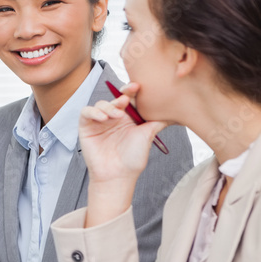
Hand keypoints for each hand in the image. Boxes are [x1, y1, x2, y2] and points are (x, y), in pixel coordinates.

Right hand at [78, 84, 165, 226]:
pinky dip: (93, 111)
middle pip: (115, 98)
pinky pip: (86, 112)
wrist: (117, 175)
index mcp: (129, 118)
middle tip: (127, 97)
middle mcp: (114, 118)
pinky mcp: (86, 127)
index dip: (132, 91)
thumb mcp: (148, 136)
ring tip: (116, 116)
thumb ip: (158, 121)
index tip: (138, 87)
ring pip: (101, 103)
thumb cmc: (133, 158)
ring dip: (108, 106)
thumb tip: (175, 111)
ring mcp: (99, 122)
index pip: (130, 99)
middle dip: (121, 95)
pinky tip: (103, 118)